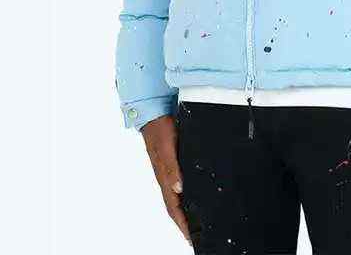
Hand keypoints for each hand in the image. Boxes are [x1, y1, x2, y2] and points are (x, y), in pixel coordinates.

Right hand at [141, 115, 190, 244]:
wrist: (154, 113)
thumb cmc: (159, 130)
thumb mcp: (167, 148)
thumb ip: (172, 167)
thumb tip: (178, 188)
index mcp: (164, 176)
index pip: (173, 206)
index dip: (182, 223)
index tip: (191, 237)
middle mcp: (166, 176)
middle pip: (174, 206)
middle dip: (183, 222)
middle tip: (196, 234)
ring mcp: (168, 170)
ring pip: (176, 196)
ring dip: (184, 210)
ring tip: (195, 221)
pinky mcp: (172, 162)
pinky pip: (178, 184)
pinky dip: (185, 195)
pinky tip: (192, 194)